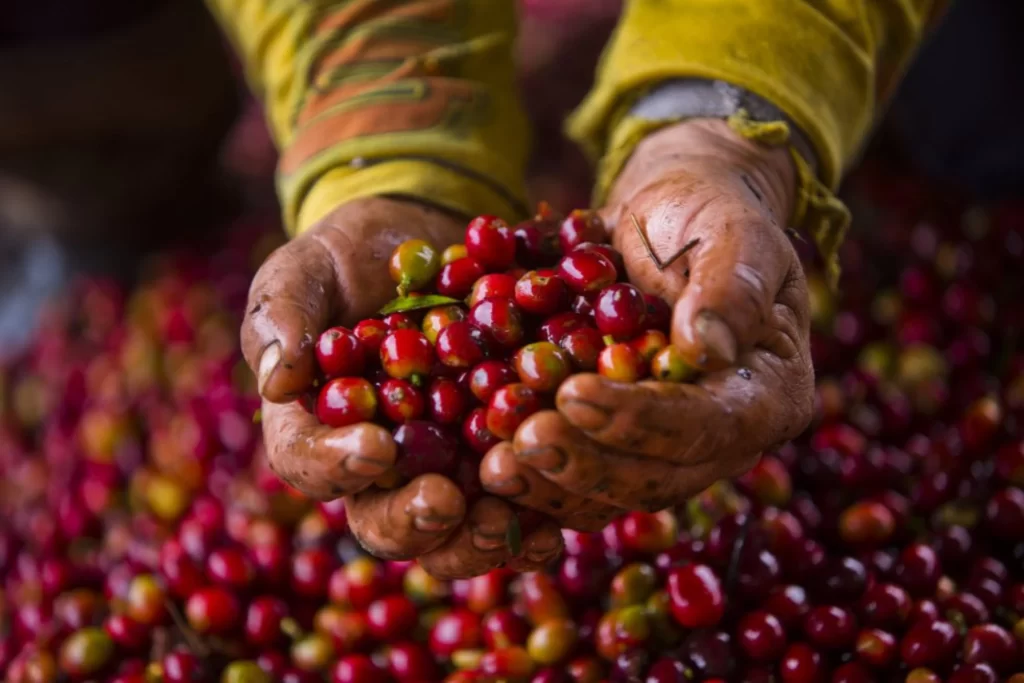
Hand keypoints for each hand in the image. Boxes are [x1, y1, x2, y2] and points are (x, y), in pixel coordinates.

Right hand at [242, 197, 561, 576]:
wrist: (424, 242)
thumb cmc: (348, 261)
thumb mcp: (305, 270)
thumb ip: (283, 315)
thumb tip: (278, 381)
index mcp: (317, 429)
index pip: (310, 462)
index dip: (337, 466)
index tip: (376, 447)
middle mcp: (379, 465)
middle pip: (384, 520)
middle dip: (415, 522)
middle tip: (445, 502)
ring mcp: (443, 466)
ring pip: (453, 530)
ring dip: (478, 536)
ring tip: (506, 519)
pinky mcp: (499, 453)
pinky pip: (516, 500)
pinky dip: (536, 516)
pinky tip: (558, 522)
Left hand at [480, 119, 814, 528]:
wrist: (666, 222)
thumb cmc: (705, 216)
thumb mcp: (732, 231)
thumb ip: (729, 285)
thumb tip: (707, 348)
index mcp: (768, 392)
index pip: (710, 425)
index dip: (642, 419)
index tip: (574, 393)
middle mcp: (723, 439)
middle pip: (659, 478)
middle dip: (587, 463)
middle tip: (523, 439)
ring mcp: (668, 452)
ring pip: (612, 495)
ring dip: (551, 486)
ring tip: (495, 465)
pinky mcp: (619, 449)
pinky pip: (578, 482)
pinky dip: (535, 478)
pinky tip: (488, 462)